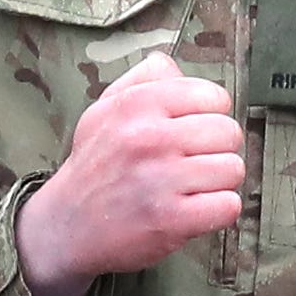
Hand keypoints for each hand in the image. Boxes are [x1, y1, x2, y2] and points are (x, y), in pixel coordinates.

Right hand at [14, 57, 242, 295]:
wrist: (63, 227)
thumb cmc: (93, 167)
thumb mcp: (104, 110)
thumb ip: (142, 80)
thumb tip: (174, 67)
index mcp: (138, 105)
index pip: (214, 98)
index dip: (210, 117)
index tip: (192, 135)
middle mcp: (150, 138)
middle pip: (228, 133)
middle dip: (217, 151)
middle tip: (193, 164)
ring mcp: (161, 181)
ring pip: (232, 170)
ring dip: (218, 183)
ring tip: (193, 189)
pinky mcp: (170, 220)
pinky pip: (227, 206)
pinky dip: (218, 212)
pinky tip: (196, 211)